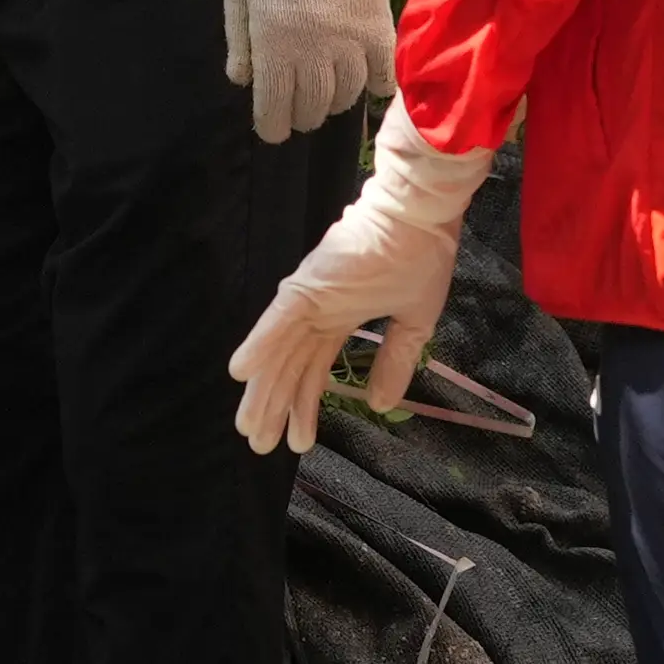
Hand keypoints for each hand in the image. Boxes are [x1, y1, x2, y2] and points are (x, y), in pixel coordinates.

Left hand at [222, 0, 393, 142]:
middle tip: (297, 112)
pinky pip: (384, 68)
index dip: (272, 126)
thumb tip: (241, 82)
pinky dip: (377, 86)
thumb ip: (240, 39)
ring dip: (335, 102)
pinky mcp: (377, 18)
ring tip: (327, 98)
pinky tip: (368, 89)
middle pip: (314, 104)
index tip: (271, 130)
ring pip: (348, 92)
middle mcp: (315, 49)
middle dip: (302, 115)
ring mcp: (350, 36)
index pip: (276, 107)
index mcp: (274, 43)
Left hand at [231, 96, 493, 453]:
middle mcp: (318, 312)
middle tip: (259, 444)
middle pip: (290, 367)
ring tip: (250, 428)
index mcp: (341, 318)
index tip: (299, 444)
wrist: (423, 219)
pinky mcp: (308, 287)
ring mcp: (309, 299)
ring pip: (279, 352)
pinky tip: (241, 372)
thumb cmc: (421, 260)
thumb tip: (378, 406)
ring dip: (263, 389)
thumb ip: (394, 363)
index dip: (304, 406)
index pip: (314, 369)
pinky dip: (259, 344)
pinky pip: (278, 320)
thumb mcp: (414, 324)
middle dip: (275, 406)